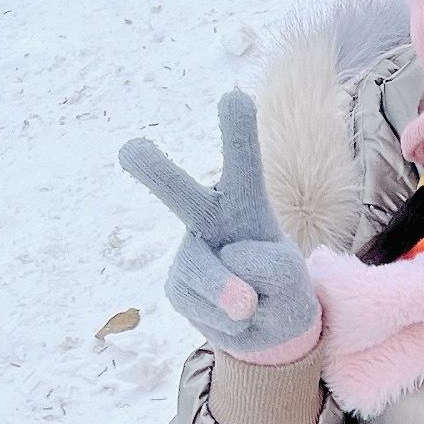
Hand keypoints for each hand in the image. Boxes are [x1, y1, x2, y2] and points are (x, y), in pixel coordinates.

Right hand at [119, 91, 319, 363]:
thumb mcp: (292, 278)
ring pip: (204, 272)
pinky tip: (237, 316)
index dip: (238, 134)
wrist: (261, 326)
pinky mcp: (178, 289)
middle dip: (156, 174)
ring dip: (229, 294)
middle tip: (130, 149)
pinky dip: (235, 323)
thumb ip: (270, 277)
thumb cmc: (279, 284)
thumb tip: (235, 299)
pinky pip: (211, 311)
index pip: (242, 165)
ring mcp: (189, 254)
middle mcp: (208, 218)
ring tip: (250, 305)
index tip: (234, 97)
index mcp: (242, 200)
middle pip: (182, 195)